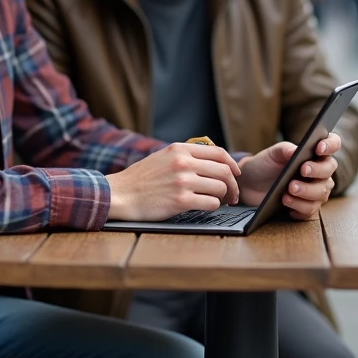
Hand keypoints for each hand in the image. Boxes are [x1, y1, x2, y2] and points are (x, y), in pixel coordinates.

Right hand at [105, 143, 240, 220]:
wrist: (120, 194)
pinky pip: (210, 203)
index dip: (232, 164)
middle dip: (232, 184)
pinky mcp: (180, 201)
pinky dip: (214, 206)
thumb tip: (212, 161)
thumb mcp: (162, 156)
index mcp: (180, 149)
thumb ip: (185, 156)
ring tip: (220, 201)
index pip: (218, 153)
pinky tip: (207, 207)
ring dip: (224, 197)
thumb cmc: (141, 179)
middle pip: (223, 171)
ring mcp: (182, 182)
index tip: (236, 173)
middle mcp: (183, 163)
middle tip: (232, 194)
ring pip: (220, 188)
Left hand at [238, 133, 340, 219]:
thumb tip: (295, 151)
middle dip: (317, 171)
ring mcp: (315, 190)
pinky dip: (299, 207)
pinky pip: (310, 211)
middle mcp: (320, 172)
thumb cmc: (267, 164)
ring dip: (306, 192)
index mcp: (315, 153)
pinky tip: (286, 203)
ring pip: (321, 193)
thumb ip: (285, 149)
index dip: (331, 145)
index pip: (333, 144)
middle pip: (328, 170)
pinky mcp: (306, 207)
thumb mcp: (273, 153)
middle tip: (302, 170)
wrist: (252, 183)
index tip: (318, 148)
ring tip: (288, 190)